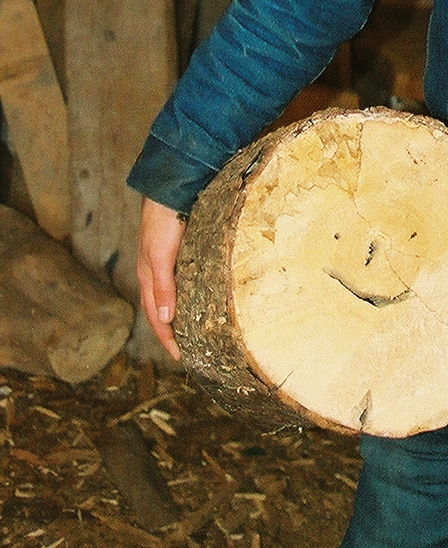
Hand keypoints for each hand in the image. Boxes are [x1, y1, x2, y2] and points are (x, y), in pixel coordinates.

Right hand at [136, 198, 186, 361]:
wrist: (170, 190)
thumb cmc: (162, 223)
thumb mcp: (161, 257)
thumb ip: (163, 286)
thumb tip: (166, 319)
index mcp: (148, 278)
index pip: (156, 317)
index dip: (167, 338)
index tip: (180, 356)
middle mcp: (156, 274)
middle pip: (162, 311)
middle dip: (171, 332)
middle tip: (188, 350)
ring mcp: (166, 265)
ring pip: (172, 298)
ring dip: (179, 316)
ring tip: (193, 331)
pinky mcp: (179, 254)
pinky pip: (181, 283)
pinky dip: (187, 297)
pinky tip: (199, 299)